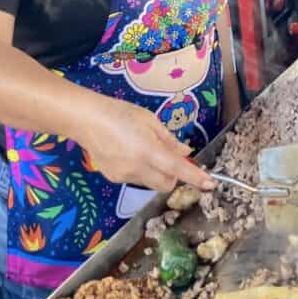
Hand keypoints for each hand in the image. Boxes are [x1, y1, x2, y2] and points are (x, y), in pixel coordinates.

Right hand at [79, 99, 215, 192]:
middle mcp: (137, 169)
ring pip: (151, 183)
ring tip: (144, 150)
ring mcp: (124, 177)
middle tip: (171, 157)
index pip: (178, 170)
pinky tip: (129, 154)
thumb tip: (185, 152)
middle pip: (167, 184)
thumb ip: (169, 139)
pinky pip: (136, 179)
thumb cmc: (121, 113)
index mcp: (148, 151)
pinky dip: (141, 171)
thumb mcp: (150, 121)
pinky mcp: (114, 179)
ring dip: (157, 173)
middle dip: (174, 175)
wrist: (87, 120)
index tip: (210, 184)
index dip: (196, 178)